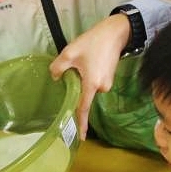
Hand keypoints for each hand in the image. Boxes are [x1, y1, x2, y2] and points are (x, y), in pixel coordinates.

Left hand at [49, 15, 129, 139]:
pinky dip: (88, 76)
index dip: (81, 124)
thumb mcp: (70, 52)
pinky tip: (88, 61)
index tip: (81, 138)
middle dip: (76, 85)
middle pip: (84, 94)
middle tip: (74, 66)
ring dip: (82, 79)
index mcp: (92, 84)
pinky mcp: (109, 77)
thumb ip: (58, 68)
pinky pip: (94, 82)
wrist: (115, 33)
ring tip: (83, 59)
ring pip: (88, 87)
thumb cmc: (93, 42)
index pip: (83, 108)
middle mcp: (102, 88)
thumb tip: (55, 78)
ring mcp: (107, 83)